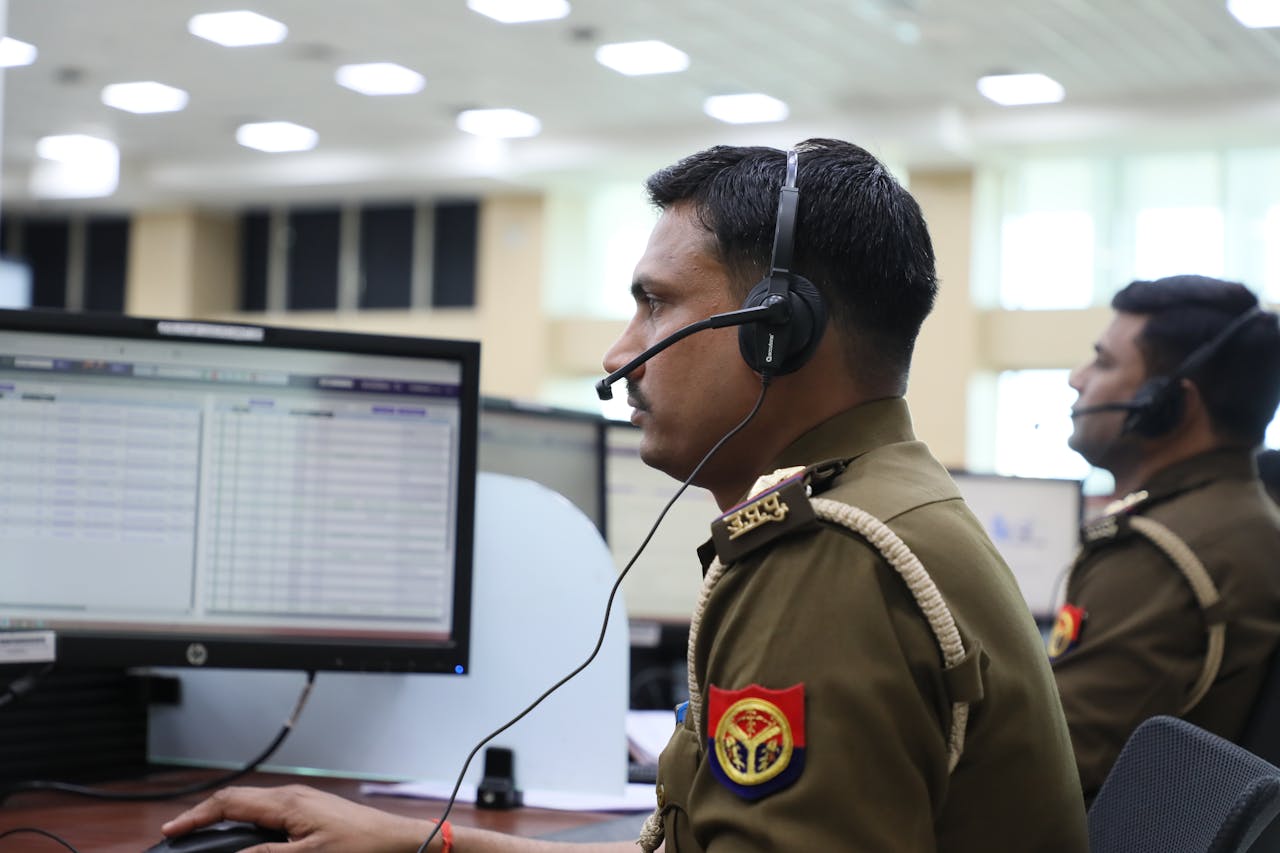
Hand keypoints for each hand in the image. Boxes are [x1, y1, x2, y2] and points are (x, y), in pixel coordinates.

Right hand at [161, 784, 436, 852]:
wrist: (398, 841)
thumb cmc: (360, 848)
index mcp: (287, 803)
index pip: (228, 803)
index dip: (195, 817)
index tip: (170, 830)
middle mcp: (293, 797)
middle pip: (237, 801)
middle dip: (205, 816)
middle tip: (180, 834)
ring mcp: (303, 803)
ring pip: (252, 807)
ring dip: (226, 819)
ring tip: (203, 835)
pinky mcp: (313, 813)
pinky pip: (270, 813)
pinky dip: (247, 823)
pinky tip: (244, 837)